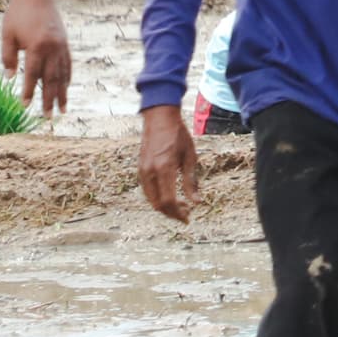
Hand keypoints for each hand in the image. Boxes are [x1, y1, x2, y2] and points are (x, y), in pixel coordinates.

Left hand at [0, 0, 72, 116]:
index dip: (29, 91)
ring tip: (62, 109)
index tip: (25, 106)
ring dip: (62, 93)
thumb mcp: (8, 35)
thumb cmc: (18, 14)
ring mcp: (61, 46)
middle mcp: (52, 48)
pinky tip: (66, 88)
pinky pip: (68, 64)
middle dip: (49, 99)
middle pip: (51, 79)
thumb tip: (9, 78)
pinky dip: (67, 78)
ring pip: (62, 74)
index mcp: (37, 46)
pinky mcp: (65, 42)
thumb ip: (8, 56)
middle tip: (48, 117)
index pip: (32, 74)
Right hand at [137, 104, 200, 221]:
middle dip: (172, 213)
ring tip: (180, 208)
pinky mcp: (140, 168)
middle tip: (185, 215)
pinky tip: (169, 196)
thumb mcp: (190, 157)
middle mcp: (150, 171)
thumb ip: (191, 181)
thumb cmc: (178, 135)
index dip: (178, 213)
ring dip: (164, 207)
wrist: (159, 118)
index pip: (169, 200)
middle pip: (158, 204)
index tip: (188, 218)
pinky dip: (157, 198)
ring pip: (151, 199)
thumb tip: (197, 202)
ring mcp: (143, 170)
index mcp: (164, 168)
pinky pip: (148, 190)